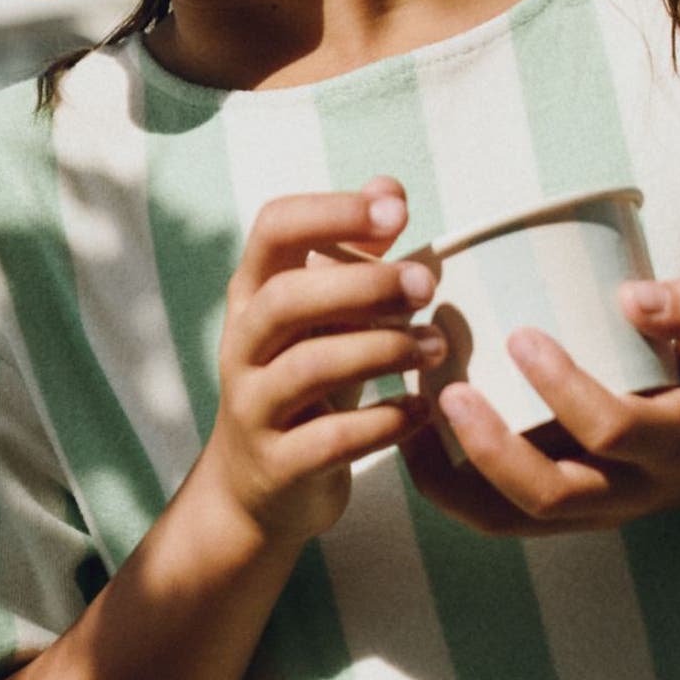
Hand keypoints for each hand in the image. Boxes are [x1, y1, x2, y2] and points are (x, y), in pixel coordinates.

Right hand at [194, 178, 445, 547]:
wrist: (255, 491)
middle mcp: (243, 345)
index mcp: (254, 296)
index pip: (275, 229)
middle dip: (364, 285)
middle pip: (287, 297)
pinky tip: (422, 410)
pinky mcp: (278, 464)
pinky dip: (385, 422)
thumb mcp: (323, 320)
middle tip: (427, 287)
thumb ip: (355, 257)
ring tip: (436, 349)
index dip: (333, 212)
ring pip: (309, 366)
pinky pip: (331, 439)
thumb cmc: (304, 388)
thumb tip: (391, 188)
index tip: (397, 212)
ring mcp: (254, 407)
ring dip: (383, 350)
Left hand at [399, 278, 679, 535]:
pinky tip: (415, 439)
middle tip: (448, 390)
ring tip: (412, 416)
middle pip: (551, 494)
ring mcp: (592, 512)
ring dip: (452, 477)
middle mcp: (631, 491)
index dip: (563, 388)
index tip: (521, 335)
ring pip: (511, 518)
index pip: (614, 430)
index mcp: (675, 442)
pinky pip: (496, 519)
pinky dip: (447, 488)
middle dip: (490, 447)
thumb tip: (630, 295)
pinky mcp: (563, 517)